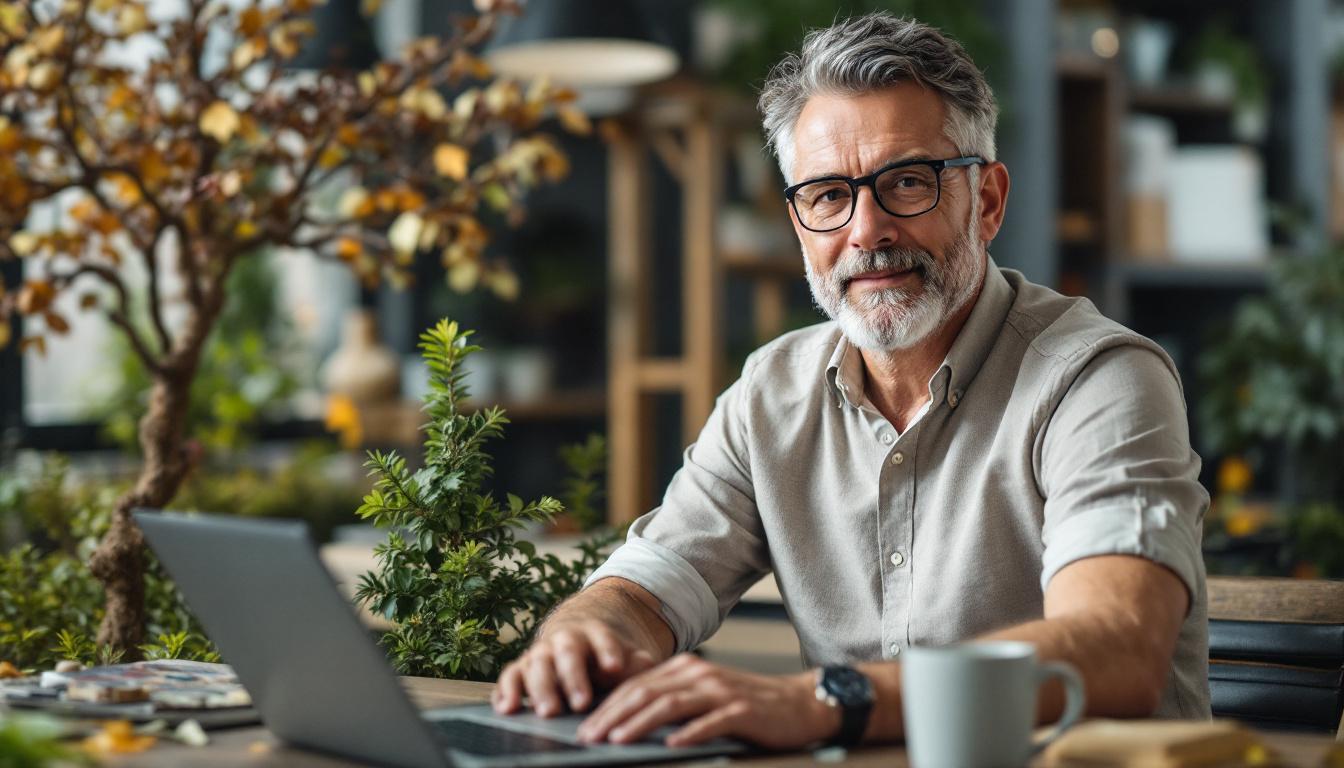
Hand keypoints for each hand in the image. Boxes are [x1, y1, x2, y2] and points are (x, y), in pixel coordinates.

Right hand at [492, 620, 657, 716]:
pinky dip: (506, 691)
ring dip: (540, 689)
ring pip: (536, 665)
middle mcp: (563, 639)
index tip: (615, 666)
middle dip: (573, 678)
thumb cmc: (606, 656)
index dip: (607, 650)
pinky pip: (509, 677)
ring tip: (547, 712)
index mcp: (593, 632)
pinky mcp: (521, 668)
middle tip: (581, 703)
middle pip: (566, 654)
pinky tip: (506, 708)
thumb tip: (647, 671)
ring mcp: (540, 653)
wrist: (576, 640)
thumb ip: (638, 664)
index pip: (601, 638)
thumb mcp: (627, 656)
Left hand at [576, 654, 840, 749]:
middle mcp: (699, 674)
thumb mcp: (704, 696)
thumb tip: (627, 720)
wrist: (799, 704)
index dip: (606, 707)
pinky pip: (711, 721)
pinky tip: (672, 744)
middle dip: (612, 716)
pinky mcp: (742, 710)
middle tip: (588, 738)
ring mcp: (721, 691)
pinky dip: (690, 732)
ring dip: (640, 723)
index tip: (582, 728)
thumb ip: (671, 701)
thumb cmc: (748, 705)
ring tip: (617, 740)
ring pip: (671, 704)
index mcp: (685, 669)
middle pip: (646, 693)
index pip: (635, 686)